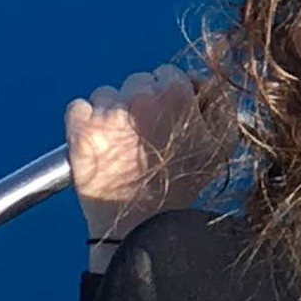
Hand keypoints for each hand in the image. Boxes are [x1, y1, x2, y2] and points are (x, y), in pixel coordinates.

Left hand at [66, 66, 230, 254]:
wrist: (140, 226)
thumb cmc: (184, 184)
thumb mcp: (222, 143)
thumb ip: (219, 103)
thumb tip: (202, 80)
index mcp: (176, 93)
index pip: (168, 74)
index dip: (169, 98)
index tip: (167, 120)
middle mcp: (140, 96)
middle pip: (137, 82)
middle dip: (140, 104)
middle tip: (146, 137)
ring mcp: (107, 112)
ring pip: (107, 95)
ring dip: (112, 113)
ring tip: (122, 146)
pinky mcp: (79, 128)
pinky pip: (78, 108)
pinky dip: (84, 122)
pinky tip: (99, 145)